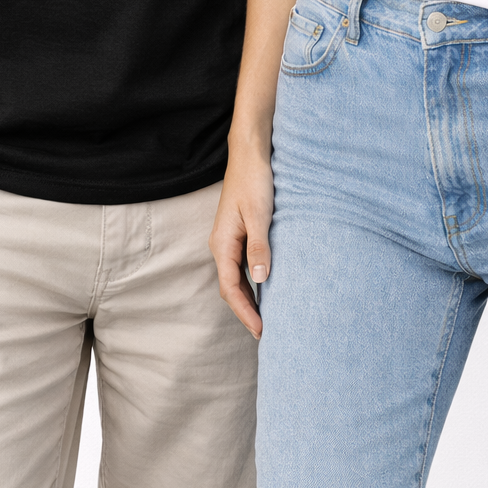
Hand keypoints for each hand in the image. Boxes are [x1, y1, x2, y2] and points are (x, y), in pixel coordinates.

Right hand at [209, 148, 273, 338]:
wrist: (250, 154)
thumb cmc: (254, 181)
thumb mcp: (259, 215)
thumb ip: (259, 247)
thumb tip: (260, 279)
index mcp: (222, 243)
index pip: (230, 288)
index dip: (244, 312)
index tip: (260, 331)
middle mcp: (221, 244)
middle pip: (230, 287)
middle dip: (245, 311)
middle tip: (264, 333)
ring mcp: (229, 239)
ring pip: (235, 277)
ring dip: (248, 298)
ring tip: (265, 317)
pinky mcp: (238, 233)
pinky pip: (241, 265)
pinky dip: (251, 282)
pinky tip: (265, 287)